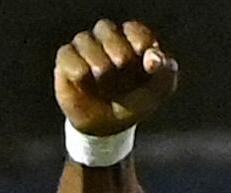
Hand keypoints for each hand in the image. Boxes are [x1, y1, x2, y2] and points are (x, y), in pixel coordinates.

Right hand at [54, 19, 178, 135]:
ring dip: (99, 66)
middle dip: (119, 52)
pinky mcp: (65, 59)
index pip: (133, 29)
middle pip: (106, 28)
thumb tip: (155, 57)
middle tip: (123, 73)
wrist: (106, 127)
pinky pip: (68, 56)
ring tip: (104, 85)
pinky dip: (80, 74)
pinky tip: (85, 85)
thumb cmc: (132, 105)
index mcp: (131, 42)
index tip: (149, 64)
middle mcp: (106, 40)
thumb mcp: (155, 94)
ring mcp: (84, 48)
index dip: (141, 42)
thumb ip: (166, 75)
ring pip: (85, 40)